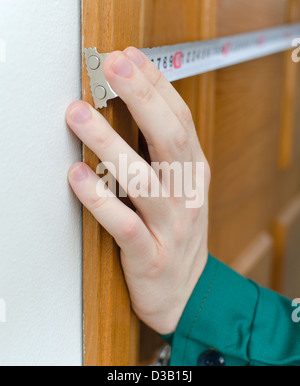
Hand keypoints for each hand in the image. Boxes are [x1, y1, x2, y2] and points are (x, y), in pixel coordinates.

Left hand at [66, 47, 209, 334]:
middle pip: (169, 141)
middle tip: (113, 68)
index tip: (130, 59)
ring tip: (79, 116)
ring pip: (142, 181)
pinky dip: (100, 201)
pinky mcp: (150, 255)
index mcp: (194, 175)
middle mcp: (186, 196)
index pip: (179, 121)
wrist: (184, 292)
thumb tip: (134, 108)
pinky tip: (78, 177)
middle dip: (142, 99)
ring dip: (110, 145)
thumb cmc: (176, 234)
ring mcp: (170, 227)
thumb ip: (162, 154)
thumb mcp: (180, 190)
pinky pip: (124, 226)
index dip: (156, 86)